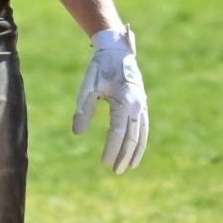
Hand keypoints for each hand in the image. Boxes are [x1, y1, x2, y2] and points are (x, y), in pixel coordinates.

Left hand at [72, 27, 148, 174]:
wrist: (117, 50)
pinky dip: (141, 141)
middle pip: (132, 136)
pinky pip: (144, 126)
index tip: (104, 163)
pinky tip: (135, 152)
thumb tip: (77, 133)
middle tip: (115, 171)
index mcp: (124, 100)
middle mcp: (137, 104)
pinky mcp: (143, 104)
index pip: (118, 132)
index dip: (112, 149)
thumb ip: (83, 110)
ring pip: (141, 134)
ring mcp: (142, 104)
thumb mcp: (88, 86)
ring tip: (127, 168)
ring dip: (134, 152)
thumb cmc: (100, 68)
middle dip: (124, 156)